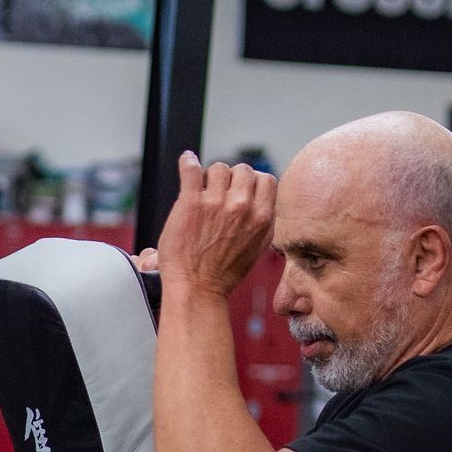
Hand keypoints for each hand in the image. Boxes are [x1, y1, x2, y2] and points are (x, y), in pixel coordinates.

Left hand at [154, 153, 275, 298]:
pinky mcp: (191, 203)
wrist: (197, 289)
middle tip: (219, 194)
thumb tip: (263, 198)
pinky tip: (187, 162)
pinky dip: (188, 162)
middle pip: (242, 169)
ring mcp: (216, 203)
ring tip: (202, 192)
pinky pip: (192, 169)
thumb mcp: (258, 247)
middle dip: (231, 179)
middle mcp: (242, 207)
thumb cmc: (224, 273)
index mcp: (262, 217)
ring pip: (218, 168)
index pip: (265, 178)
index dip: (252, 182)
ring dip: (210, 177)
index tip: (240, 190)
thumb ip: (263, 220)